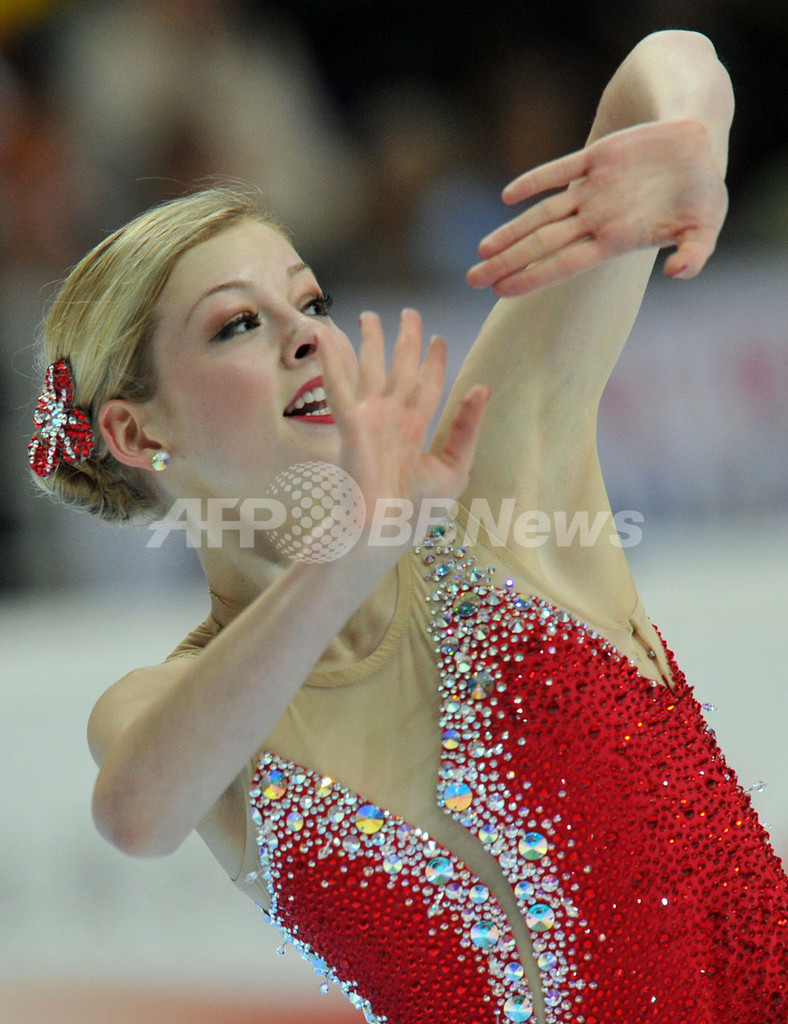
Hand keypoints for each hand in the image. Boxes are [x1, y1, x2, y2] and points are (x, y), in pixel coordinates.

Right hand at [320, 309, 488, 533]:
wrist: (383, 531)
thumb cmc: (415, 512)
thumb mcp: (455, 469)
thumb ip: (467, 429)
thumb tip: (482, 388)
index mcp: (415, 428)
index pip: (428, 384)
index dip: (435, 360)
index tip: (440, 339)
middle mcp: (392, 418)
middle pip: (401, 367)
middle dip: (406, 340)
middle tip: (409, 314)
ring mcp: (370, 418)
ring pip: (371, 368)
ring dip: (371, 341)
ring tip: (371, 316)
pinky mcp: (351, 423)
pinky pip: (339, 385)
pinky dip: (330, 359)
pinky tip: (323, 335)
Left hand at [467, 118, 728, 295]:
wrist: (699, 143)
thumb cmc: (702, 192)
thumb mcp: (708, 226)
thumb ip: (694, 253)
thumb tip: (679, 274)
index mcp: (615, 240)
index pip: (564, 264)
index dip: (532, 277)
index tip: (501, 292)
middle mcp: (596, 218)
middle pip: (541, 245)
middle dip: (505, 263)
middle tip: (471, 280)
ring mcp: (593, 189)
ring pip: (542, 214)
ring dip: (510, 230)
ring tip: (481, 250)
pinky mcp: (595, 157)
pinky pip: (559, 171)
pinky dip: (535, 181)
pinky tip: (507, 195)